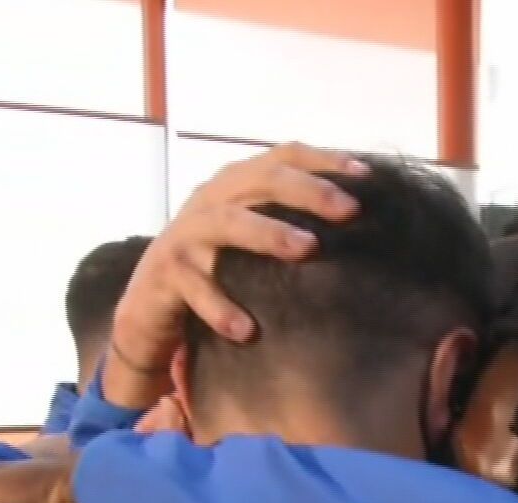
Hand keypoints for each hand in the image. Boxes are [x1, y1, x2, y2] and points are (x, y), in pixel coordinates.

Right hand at [105, 143, 366, 411]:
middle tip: (350, 209)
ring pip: (226, 222)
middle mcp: (211, 199)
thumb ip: (293, 219)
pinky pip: (194, 288)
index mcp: (236, 183)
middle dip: (307, 190)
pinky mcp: (166, 274)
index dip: (324, 160)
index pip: (283, 156)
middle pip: (259, 180)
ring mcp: (186, 234)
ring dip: (267, 232)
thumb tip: (361, 218)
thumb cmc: (219, 265)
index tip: (367, 177)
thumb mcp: (254, 233)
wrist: (150, 300)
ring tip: (307, 247)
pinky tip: (246, 330)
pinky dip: (220, 307)